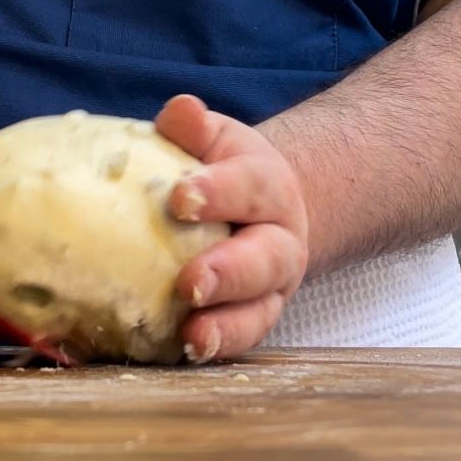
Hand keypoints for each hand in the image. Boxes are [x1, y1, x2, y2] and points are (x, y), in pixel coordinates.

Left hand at [156, 95, 307, 360]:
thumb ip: (195, 128)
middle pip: (263, 260)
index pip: (248, 187)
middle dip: (228, 272)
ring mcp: (269, 288)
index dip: (218, 192)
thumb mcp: (213, 141)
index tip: (180, 196)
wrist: (259, 209)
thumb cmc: (220, 170)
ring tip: (194, 335)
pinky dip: (216, 348)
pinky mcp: (251, 320)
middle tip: (190, 282)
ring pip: (258, 311)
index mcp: (268, 189)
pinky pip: (239, 339)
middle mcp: (279, 242)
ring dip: (225, 326)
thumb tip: (181, 110)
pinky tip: (183, 351)